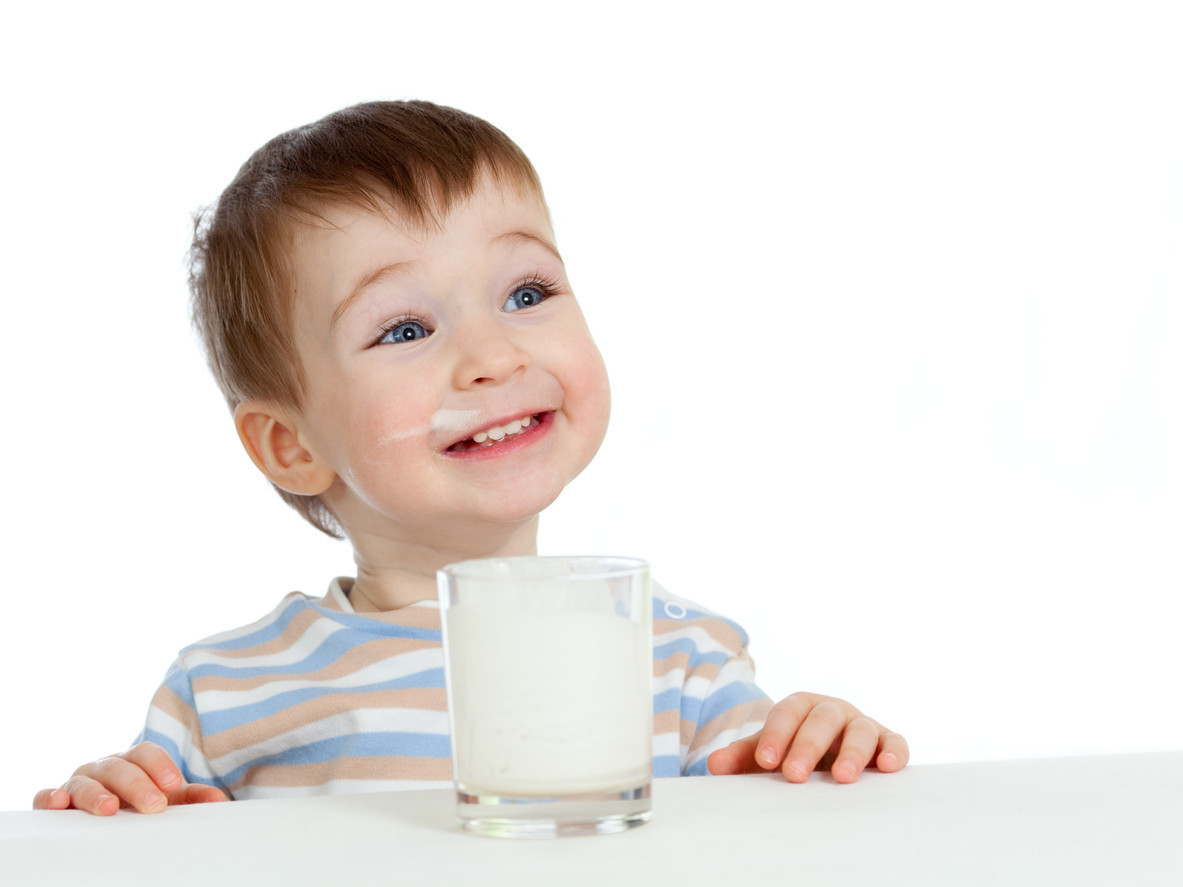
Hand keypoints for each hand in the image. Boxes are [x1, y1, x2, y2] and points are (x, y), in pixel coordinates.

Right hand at [32, 741, 227, 814]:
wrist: (110, 817)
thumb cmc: (142, 804)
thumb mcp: (167, 800)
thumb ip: (191, 797)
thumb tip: (218, 800)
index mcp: (134, 761)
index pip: (145, 753)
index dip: (159, 765)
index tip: (173, 784)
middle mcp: (105, 767)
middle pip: (119, 767)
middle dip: (137, 784)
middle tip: (155, 805)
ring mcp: (79, 782)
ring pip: (84, 781)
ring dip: (96, 794)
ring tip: (110, 808)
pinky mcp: (56, 801)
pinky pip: (47, 796)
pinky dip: (50, 797)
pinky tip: (59, 803)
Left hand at [707, 691, 907, 782]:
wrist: (831, 756)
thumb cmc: (795, 752)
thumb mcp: (771, 752)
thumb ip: (744, 757)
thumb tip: (714, 766)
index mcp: (800, 707)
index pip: (787, 713)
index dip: (775, 735)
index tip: (765, 760)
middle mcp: (832, 710)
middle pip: (822, 719)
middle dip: (807, 746)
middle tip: (794, 775)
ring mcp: (861, 724)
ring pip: (860, 730)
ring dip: (852, 752)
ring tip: (842, 777)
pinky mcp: (887, 741)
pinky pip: (895, 742)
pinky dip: (894, 751)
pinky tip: (888, 767)